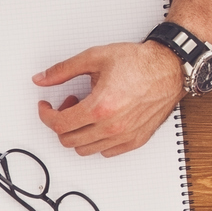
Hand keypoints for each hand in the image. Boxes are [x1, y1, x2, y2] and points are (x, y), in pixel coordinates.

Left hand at [34, 42, 185, 155]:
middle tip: (67, 105)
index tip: (45, 107)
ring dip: (77, 133)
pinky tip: (99, 122)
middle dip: (60, 123)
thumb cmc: (139, 63)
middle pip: (69, 140)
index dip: (45, 115)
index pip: (59, 124)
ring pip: (85, 150)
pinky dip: (96, 141)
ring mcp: (125, 136)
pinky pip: (106, 152)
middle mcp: (112, 126)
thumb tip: (42, 79)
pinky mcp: (136, 140)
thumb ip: (63, 70)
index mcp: (100, 107)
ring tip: (85, 112)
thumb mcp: (94, 58)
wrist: (169, 68)